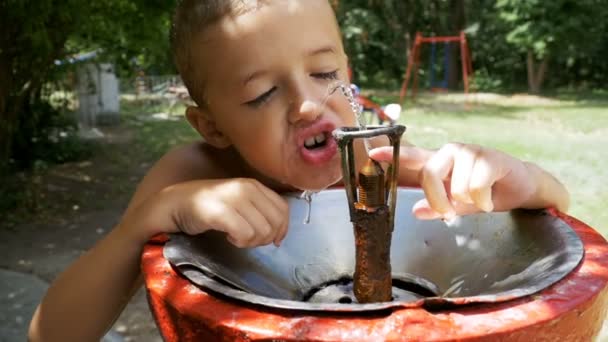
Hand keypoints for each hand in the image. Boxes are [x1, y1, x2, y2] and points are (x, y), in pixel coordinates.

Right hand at [125, 178, 288, 246]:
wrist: (171, 206)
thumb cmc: (206, 208)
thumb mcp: (238, 203)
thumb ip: (259, 212)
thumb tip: (279, 235)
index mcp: (253, 184)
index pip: (283, 209)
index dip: (282, 228)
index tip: (269, 239)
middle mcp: (245, 187)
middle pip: (275, 223)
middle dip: (265, 238)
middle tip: (247, 239)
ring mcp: (232, 198)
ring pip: (262, 231)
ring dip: (250, 242)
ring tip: (235, 238)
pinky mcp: (218, 211)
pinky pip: (245, 235)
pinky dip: (239, 242)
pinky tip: (227, 237)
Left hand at [370, 143, 538, 219]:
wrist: (522, 188)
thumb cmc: (486, 193)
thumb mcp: (458, 205)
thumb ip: (438, 207)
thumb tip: (416, 212)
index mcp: (439, 163)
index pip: (412, 157)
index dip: (392, 155)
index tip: (372, 154)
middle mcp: (451, 152)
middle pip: (430, 174)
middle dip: (438, 201)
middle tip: (449, 214)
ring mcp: (470, 151)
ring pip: (456, 185)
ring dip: (468, 202)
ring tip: (479, 201)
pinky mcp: (490, 157)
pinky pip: (476, 185)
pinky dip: (483, 200)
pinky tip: (490, 200)